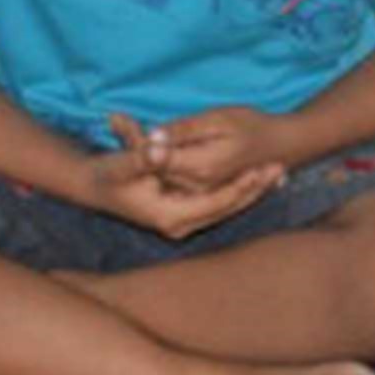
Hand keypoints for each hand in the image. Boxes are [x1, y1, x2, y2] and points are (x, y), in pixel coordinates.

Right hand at [79, 117, 283, 237]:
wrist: (93, 187)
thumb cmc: (107, 175)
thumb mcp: (122, 164)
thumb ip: (141, 156)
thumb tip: (157, 149)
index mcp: (171, 217)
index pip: (217, 203)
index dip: (241, 185)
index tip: (263, 167)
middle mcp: (181, 225)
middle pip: (228, 208)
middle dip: (255, 189)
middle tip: (281, 169)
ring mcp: (184, 222)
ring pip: (227, 207)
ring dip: (252, 191)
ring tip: (280, 174)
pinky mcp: (185, 214)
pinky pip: (219, 203)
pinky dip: (239, 190)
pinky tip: (259, 177)